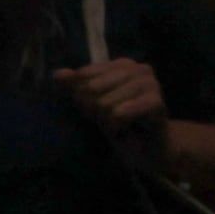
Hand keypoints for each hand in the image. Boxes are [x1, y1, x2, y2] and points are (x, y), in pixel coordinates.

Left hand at [54, 57, 171, 164]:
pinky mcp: (157, 102)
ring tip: (117, 126)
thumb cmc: (119, 122)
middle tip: (107, 119)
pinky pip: (120, 114)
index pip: (84, 75)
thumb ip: (75, 86)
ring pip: (105, 103)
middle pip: (92, 89)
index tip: (93, 109)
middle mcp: (138, 69)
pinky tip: (123, 130)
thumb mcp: (92, 103)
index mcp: (122, 64)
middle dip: (94, 110)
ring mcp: (150, 84)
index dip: (81, 96)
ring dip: (106, 121)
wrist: (148, 148)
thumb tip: (58, 74)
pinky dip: (116, 126)